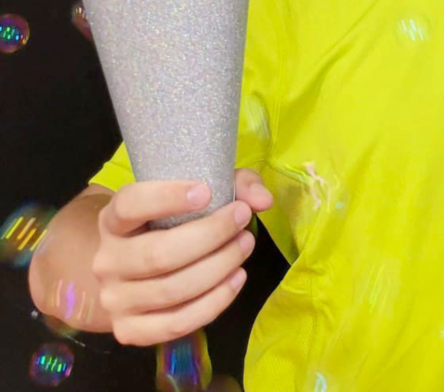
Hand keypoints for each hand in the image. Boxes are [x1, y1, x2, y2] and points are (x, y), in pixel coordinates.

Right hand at [93, 168, 272, 345]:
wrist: (134, 273)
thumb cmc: (171, 226)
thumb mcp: (198, 195)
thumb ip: (235, 186)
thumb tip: (262, 200)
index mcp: (113, 220)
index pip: (129, 205)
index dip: (166, 198)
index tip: (206, 192)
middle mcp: (107, 261)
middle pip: (159, 254)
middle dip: (211, 235)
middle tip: (242, 220)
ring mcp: (115, 300)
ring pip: (173, 289)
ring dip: (219, 266)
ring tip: (245, 246)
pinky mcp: (129, 330)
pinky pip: (177, 323)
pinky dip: (214, 302)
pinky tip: (236, 278)